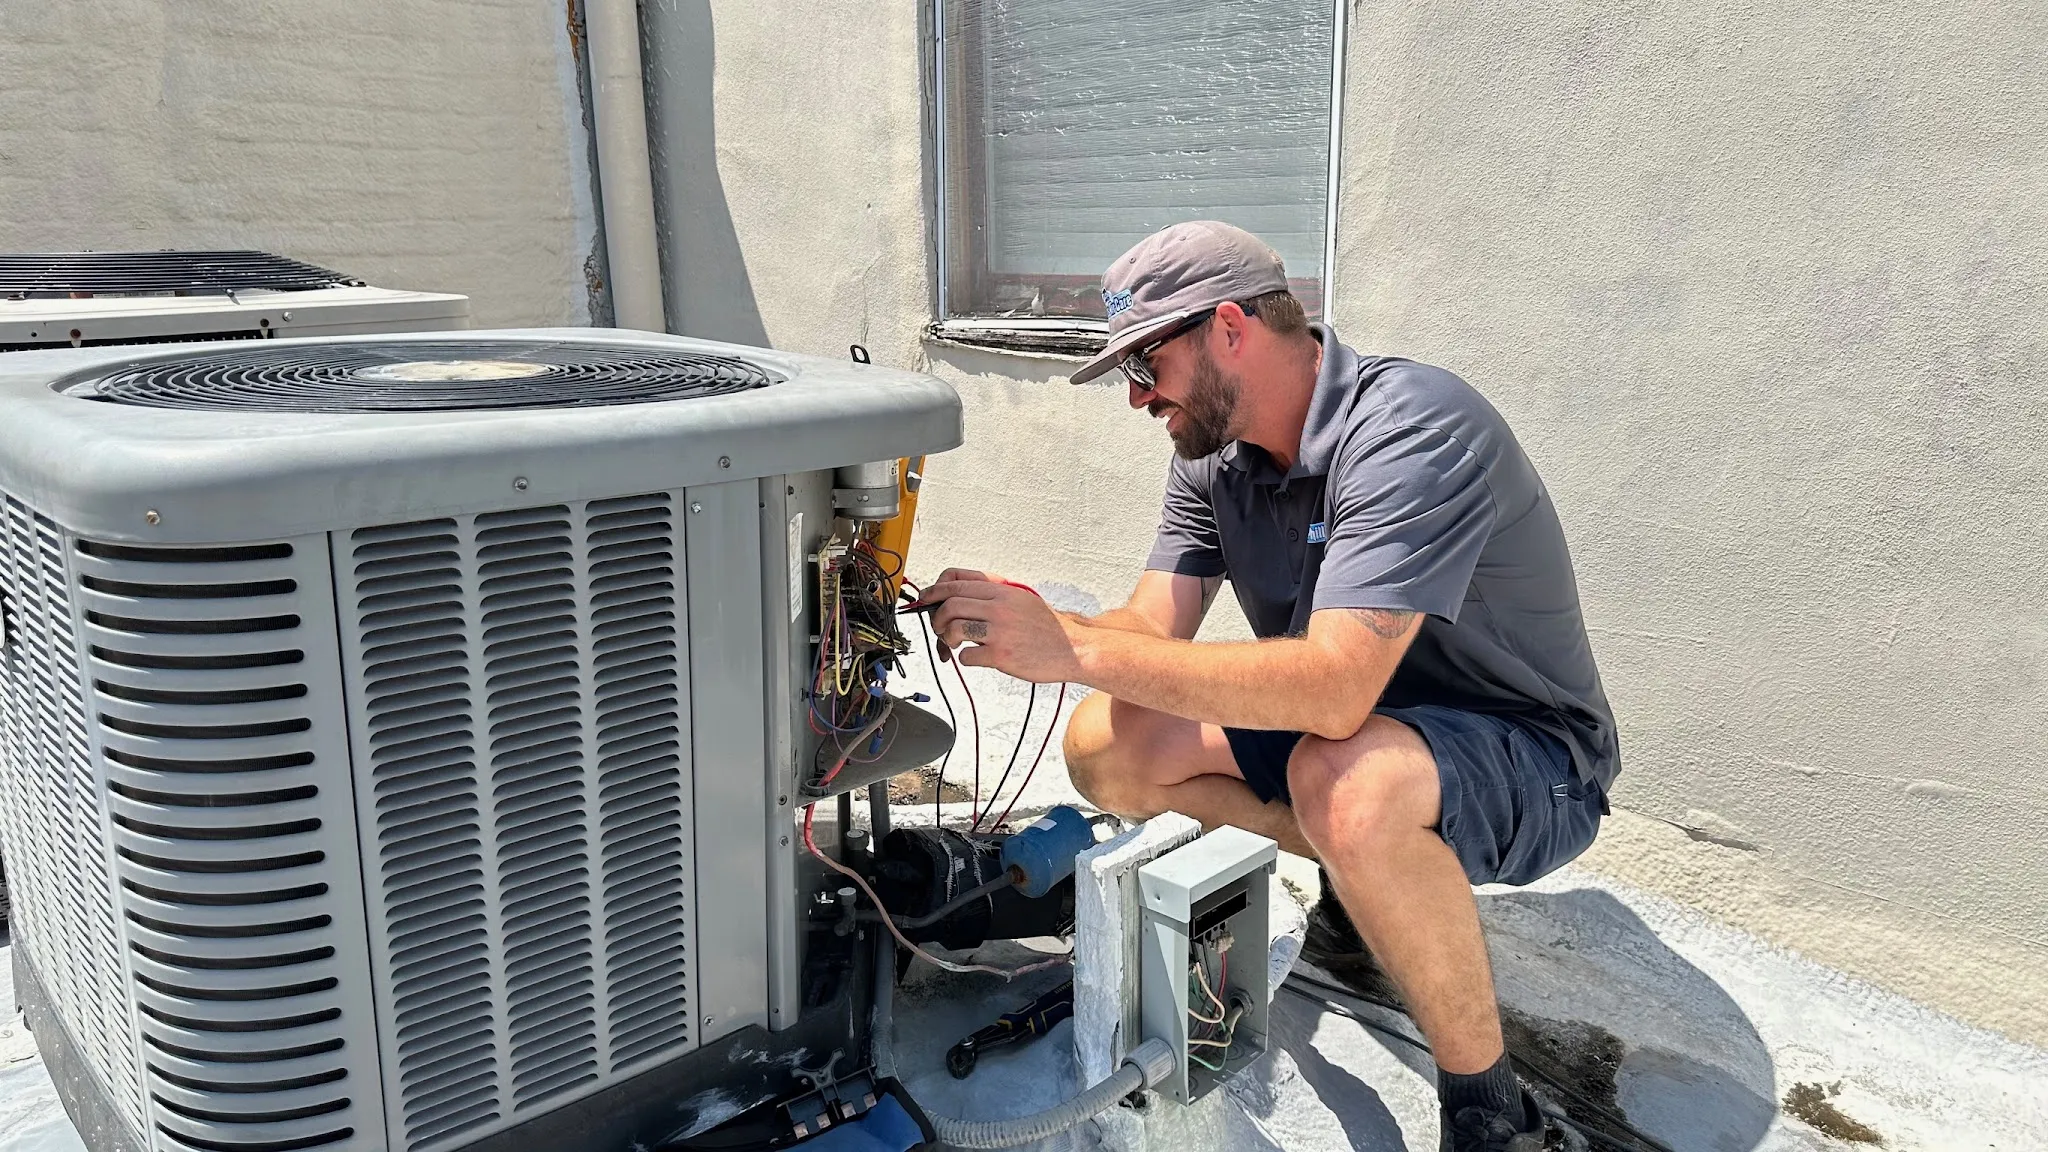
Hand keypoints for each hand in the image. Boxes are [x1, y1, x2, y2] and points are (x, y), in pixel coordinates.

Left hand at [928, 578, 1084, 683]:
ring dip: (945, 638)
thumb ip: (993, 593)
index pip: (957, 582)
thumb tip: (959, 592)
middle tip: (938, 626)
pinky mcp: (1001, 656)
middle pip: (950, 604)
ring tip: (953, 643)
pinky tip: (976, 657)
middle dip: (936, 617)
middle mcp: (1000, 608)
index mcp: (1003, 591)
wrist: (1073, 648)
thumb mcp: (1021, 598)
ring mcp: (1000, 632)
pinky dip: (965, 658)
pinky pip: (967, 656)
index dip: (934, 590)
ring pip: (953, 629)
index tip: (925, 597)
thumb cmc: (1046, 626)